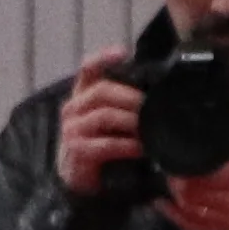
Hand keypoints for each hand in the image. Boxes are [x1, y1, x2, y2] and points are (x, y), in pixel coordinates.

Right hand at [52, 53, 143, 200]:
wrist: (79, 177)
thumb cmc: (99, 141)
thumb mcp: (109, 116)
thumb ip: (123, 101)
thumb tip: (156, 90)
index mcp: (81, 94)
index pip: (88, 69)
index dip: (103, 58)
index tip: (122, 52)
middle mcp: (72, 109)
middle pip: (101, 91)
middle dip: (130, 97)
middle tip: (151, 104)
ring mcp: (72, 130)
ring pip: (104, 116)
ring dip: (131, 121)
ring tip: (149, 126)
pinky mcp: (77, 151)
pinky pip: (106, 144)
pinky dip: (127, 145)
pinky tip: (141, 148)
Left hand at [160, 85, 228, 229]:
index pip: (215, 175)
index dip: (192, 168)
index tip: (177, 154)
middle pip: (198, 194)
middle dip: (179, 180)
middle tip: (167, 164)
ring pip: (193, 211)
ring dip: (175, 196)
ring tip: (167, 178)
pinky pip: (194, 228)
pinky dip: (175, 217)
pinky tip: (162, 203)